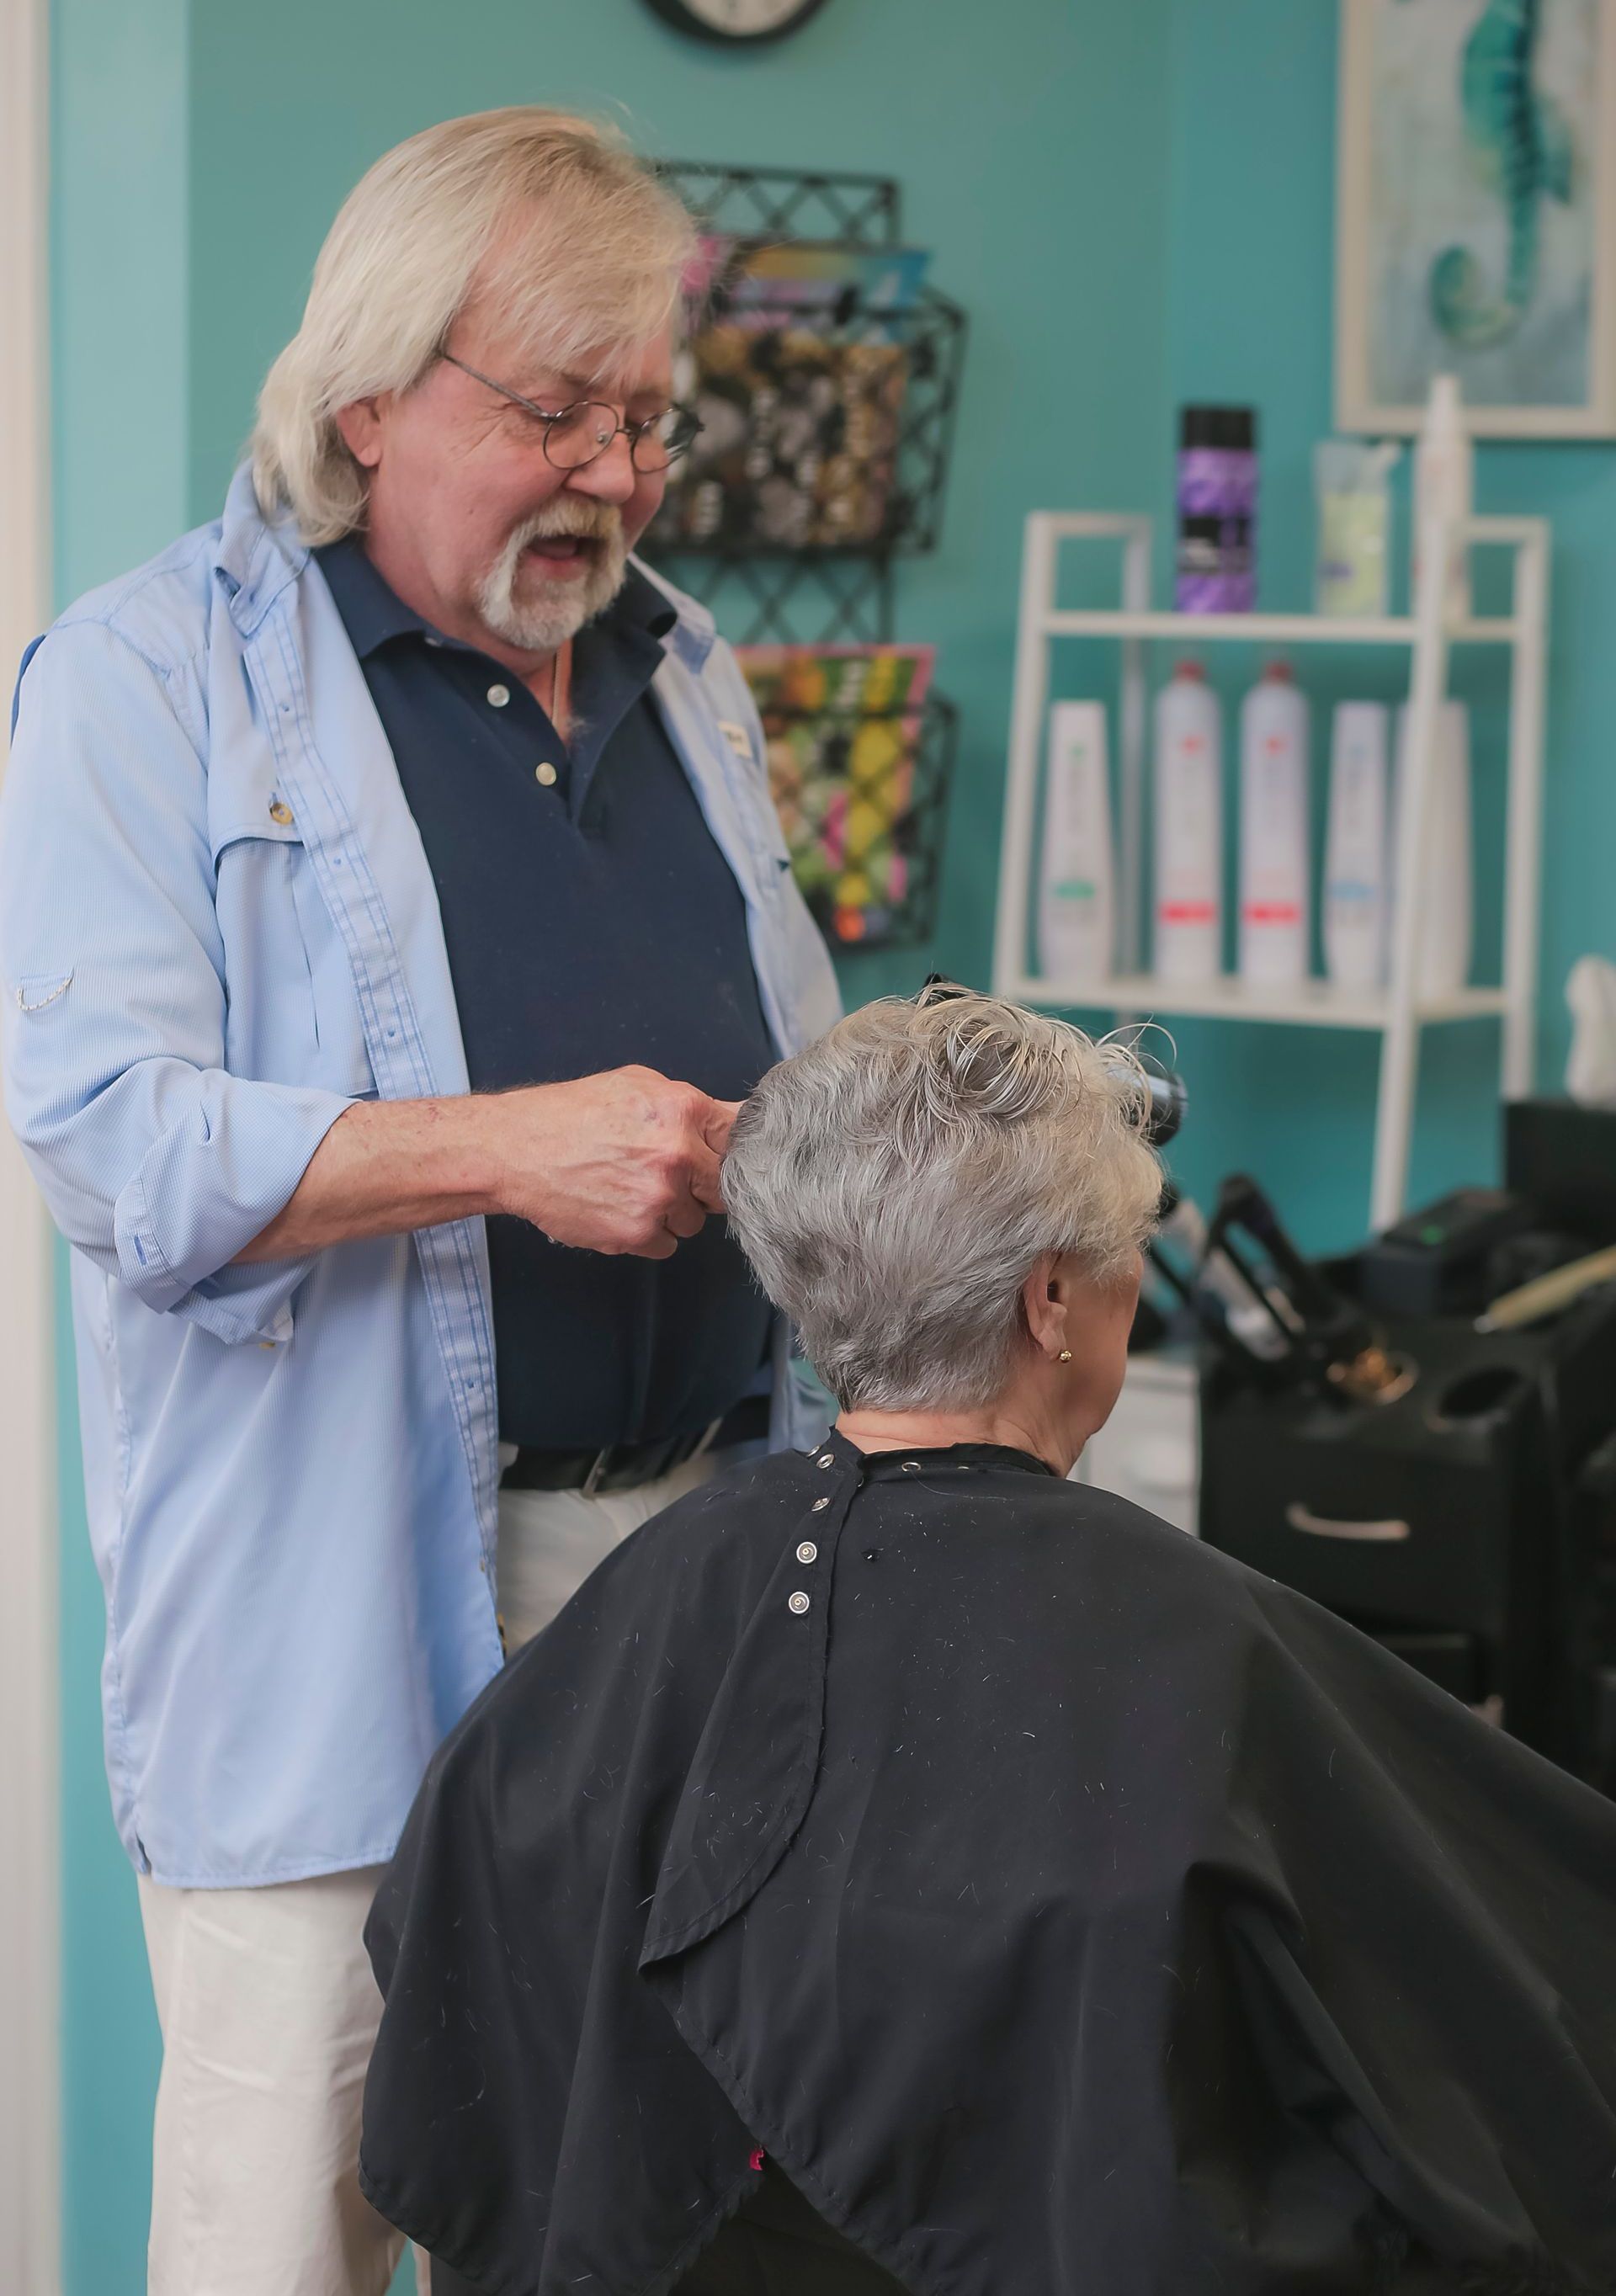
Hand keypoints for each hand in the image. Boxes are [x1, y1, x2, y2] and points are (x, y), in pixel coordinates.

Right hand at [483, 1067, 742, 1259]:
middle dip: (702, 1185)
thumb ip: (688, 1105)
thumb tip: (736, 1118)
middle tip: (666, 1176)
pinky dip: (646, 1234)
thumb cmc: (570, 1114)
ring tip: (629, 1189)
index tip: (719, 1157)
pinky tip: (617, 1209)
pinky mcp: (637, 1233)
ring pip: (694, 1220)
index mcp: (683, 1111)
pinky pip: (665, 1244)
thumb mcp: (636, 1085)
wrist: (515, 1150)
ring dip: (671, 1212)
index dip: (729, 1150)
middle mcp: (678, 1155)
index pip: (740, 1139)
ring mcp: (659, 1198)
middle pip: (724, 1187)